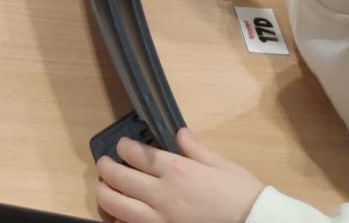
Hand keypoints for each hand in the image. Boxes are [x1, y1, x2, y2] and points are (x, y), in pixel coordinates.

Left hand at [96, 129, 264, 222]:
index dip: (122, 146)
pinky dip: (118, 219)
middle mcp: (163, 194)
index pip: (136, 153)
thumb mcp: (223, 165)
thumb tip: (180, 133)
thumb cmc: (244, 196)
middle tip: (105, 163)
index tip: (121, 145)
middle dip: (106, 166)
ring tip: (106, 187)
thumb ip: (196, 148)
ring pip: (114, 204)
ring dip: (104, 192)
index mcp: (178, 170)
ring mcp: (159, 219)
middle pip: (118, 176)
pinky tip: (120, 214)